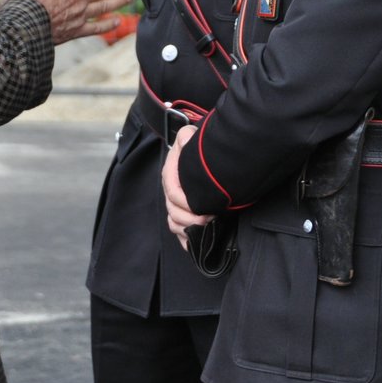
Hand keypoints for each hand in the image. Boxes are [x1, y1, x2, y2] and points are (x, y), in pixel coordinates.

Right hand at [163, 124, 211, 249]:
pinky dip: (186, 240)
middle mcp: (171, 192)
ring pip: (174, 224)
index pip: (174, 194)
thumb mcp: (189, 136)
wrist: (198, 155)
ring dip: (188, 230)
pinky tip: (195, 245)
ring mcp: (175, 204)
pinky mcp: (183, 214)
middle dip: (191, 220)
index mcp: (170, 175)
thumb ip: (186, 137)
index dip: (187, 204)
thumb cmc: (194, 146)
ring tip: (206, 230)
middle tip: (211, 219)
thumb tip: (186, 138)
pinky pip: (178, 231)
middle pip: (174, 213)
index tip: (206, 209)